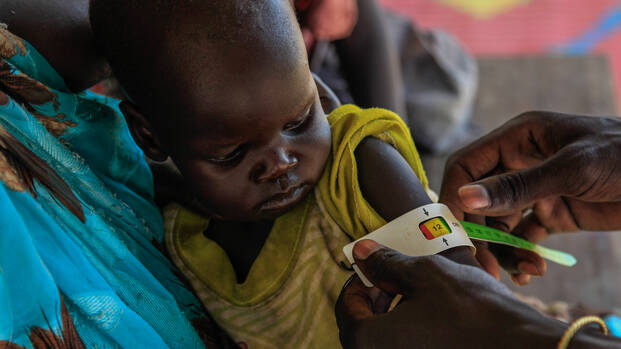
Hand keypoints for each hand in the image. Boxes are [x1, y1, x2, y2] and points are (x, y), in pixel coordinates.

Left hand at [335, 240, 568, 348]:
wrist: (524, 348)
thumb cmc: (472, 310)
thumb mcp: (426, 275)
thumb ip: (387, 264)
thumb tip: (361, 251)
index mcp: (368, 341)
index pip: (347, 307)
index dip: (360, 280)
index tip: (377, 267)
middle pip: (362, 328)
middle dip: (375, 299)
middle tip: (395, 279)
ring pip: (384, 340)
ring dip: (391, 316)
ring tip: (416, 295)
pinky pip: (405, 348)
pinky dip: (409, 333)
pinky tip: (432, 319)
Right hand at [440, 111, 620, 283]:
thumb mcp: (570, 169)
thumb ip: (516, 186)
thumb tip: (463, 198)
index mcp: (517, 138)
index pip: (467, 164)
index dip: (455, 194)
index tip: (455, 228)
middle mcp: (519, 162)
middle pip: (479, 199)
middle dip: (480, 231)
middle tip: (485, 264)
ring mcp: (535, 189)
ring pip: (500, 222)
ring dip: (505, 249)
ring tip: (526, 272)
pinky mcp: (552, 212)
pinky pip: (524, 236)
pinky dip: (523, 255)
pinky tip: (531, 271)